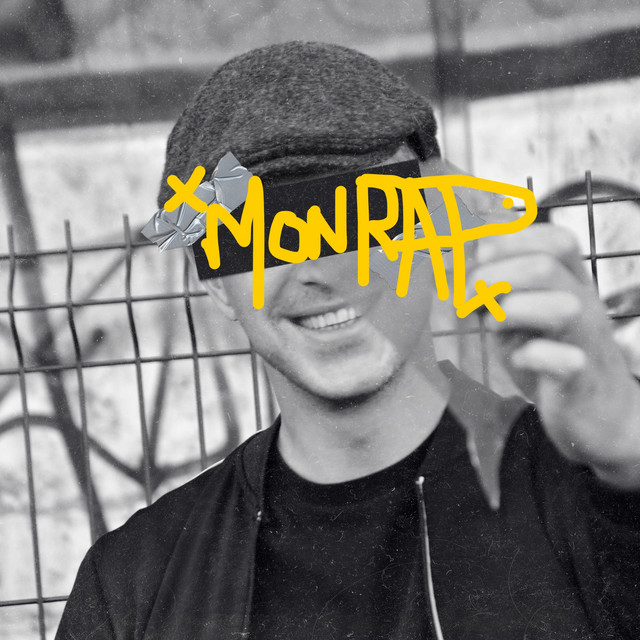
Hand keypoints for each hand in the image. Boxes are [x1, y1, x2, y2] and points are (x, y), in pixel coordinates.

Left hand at [469, 224, 639, 488]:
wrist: (597, 411)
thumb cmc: (551, 355)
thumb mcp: (522, 314)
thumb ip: (499, 289)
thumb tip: (459, 264)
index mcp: (572, 282)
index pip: (554, 239)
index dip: (508, 241)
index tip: (477, 260)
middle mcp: (585, 304)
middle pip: (546, 266)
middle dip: (492, 278)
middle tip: (469, 301)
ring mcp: (586, 340)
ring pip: (562, 308)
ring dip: (512, 312)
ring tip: (494, 326)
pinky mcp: (580, 379)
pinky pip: (563, 361)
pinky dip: (530, 356)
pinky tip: (518, 358)